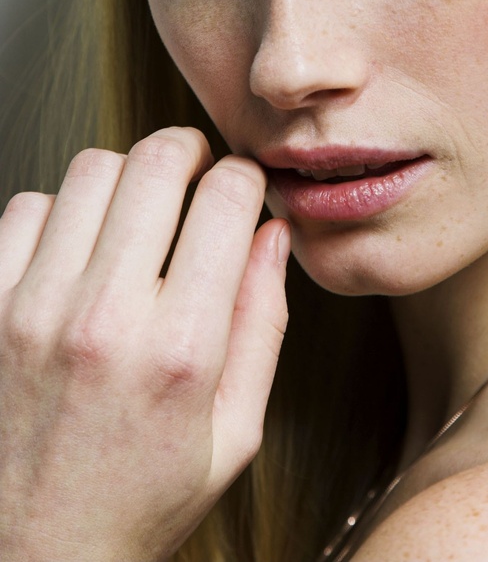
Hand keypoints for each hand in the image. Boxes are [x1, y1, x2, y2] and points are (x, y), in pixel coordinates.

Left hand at [0, 127, 288, 561]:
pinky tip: (81, 246)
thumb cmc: (138, 501)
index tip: (242, 187)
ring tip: (137, 212)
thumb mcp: (235, 433)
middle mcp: (104, 318)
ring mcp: (33, 308)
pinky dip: (63, 210)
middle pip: (156, 162)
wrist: (33, 554)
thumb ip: (262, 323)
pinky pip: (28, 205)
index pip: (226, 199)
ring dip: (127, 177)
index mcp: (181, 350)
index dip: (245, 177)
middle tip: (195, 172)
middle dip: (189, 152)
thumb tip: (272, 235)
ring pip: (92, 170)